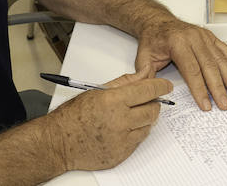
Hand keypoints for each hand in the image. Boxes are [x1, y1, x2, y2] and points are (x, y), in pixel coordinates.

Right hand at [45, 75, 171, 170]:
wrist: (59, 142)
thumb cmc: (74, 116)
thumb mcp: (98, 90)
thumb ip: (126, 82)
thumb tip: (145, 73)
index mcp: (113, 101)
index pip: (148, 90)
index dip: (161, 86)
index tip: (167, 86)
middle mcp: (120, 121)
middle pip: (153, 110)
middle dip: (153, 103)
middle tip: (147, 100)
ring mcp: (121, 140)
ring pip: (148, 126)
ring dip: (145, 119)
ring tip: (131, 114)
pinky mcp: (121, 154)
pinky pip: (138, 141)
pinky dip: (136, 133)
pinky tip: (124, 128)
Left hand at [134, 18, 226, 110]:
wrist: (158, 21)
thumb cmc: (153, 39)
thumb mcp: (143, 57)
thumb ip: (145, 75)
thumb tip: (150, 93)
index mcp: (178, 43)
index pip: (192, 70)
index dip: (200, 89)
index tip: (205, 105)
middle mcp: (194, 38)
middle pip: (209, 66)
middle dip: (218, 88)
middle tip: (224, 104)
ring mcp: (204, 37)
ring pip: (220, 59)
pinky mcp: (211, 37)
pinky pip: (226, 51)